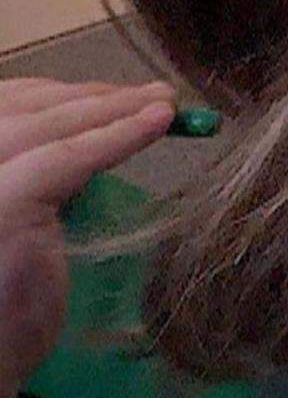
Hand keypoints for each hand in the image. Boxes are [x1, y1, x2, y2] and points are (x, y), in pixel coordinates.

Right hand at [0, 80, 176, 397]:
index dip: (54, 96)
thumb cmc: (3, 304)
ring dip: (108, 109)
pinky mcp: (2, 205)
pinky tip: (154, 125)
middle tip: (151, 94)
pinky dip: (115, 136)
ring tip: (162, 105)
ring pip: (42, 126)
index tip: (110, 93)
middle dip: (87, 98)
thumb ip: (37, 179)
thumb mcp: (18, 224)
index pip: (1, 112)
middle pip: (18, 111)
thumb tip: (93, 135)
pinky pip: (66, 158)